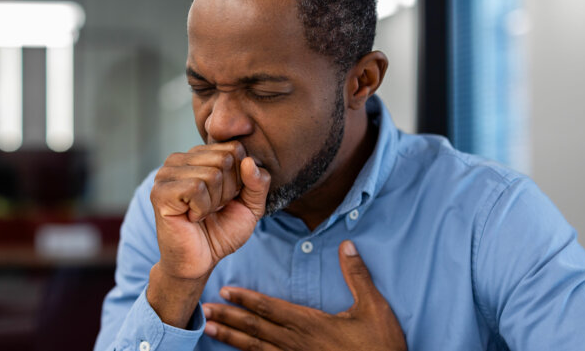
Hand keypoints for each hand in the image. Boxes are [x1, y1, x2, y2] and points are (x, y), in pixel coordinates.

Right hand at [151, 141, 270, 279]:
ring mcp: (167, 173)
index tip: (226, 198)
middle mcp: (181, 158)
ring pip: (212, 174)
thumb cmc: (222, 231)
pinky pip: (196, 188)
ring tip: (202, 213)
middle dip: (227, 191)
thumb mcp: (251, 206)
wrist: (200, 262)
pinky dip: (201, 209)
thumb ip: (258, 182)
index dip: (240, 179)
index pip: (235, 148)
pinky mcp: (160, 191)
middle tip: (213, 208)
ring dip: (214, 202)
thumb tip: (248, 161)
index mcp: (200, 155)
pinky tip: (191, 217)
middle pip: (225, 159)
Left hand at [203, 240, 406, 350]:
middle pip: (255, 328)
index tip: (225, 291)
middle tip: (204, 312)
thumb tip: (347, 244)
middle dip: (229, 318)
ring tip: (210, 330)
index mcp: (310, 324)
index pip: (270, 308)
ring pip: (256, 348)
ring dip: (231, 338)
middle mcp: (297, 343)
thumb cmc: (381, 346)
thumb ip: (357, 275)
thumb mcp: (374, 308)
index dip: (246, 299)